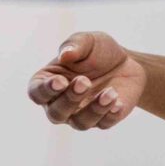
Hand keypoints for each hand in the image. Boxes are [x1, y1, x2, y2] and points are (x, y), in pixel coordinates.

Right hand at [28, 32, 147, 130]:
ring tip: (109, 92)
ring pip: (79, 123)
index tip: (61, 81)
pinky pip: (103, 124)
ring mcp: (80, 115)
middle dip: (70, 99)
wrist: (127, 62)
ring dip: (94, 109)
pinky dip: (110, 115)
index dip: (46, 90)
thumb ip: (74, 45)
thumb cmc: (98, 51)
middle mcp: (60, 103)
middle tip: (85, 81)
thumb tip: (64, 54)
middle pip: (56, 113)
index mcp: (48, 82)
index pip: (37, 93)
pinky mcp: (102, 120)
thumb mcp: (87, 41)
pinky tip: (118, 102)